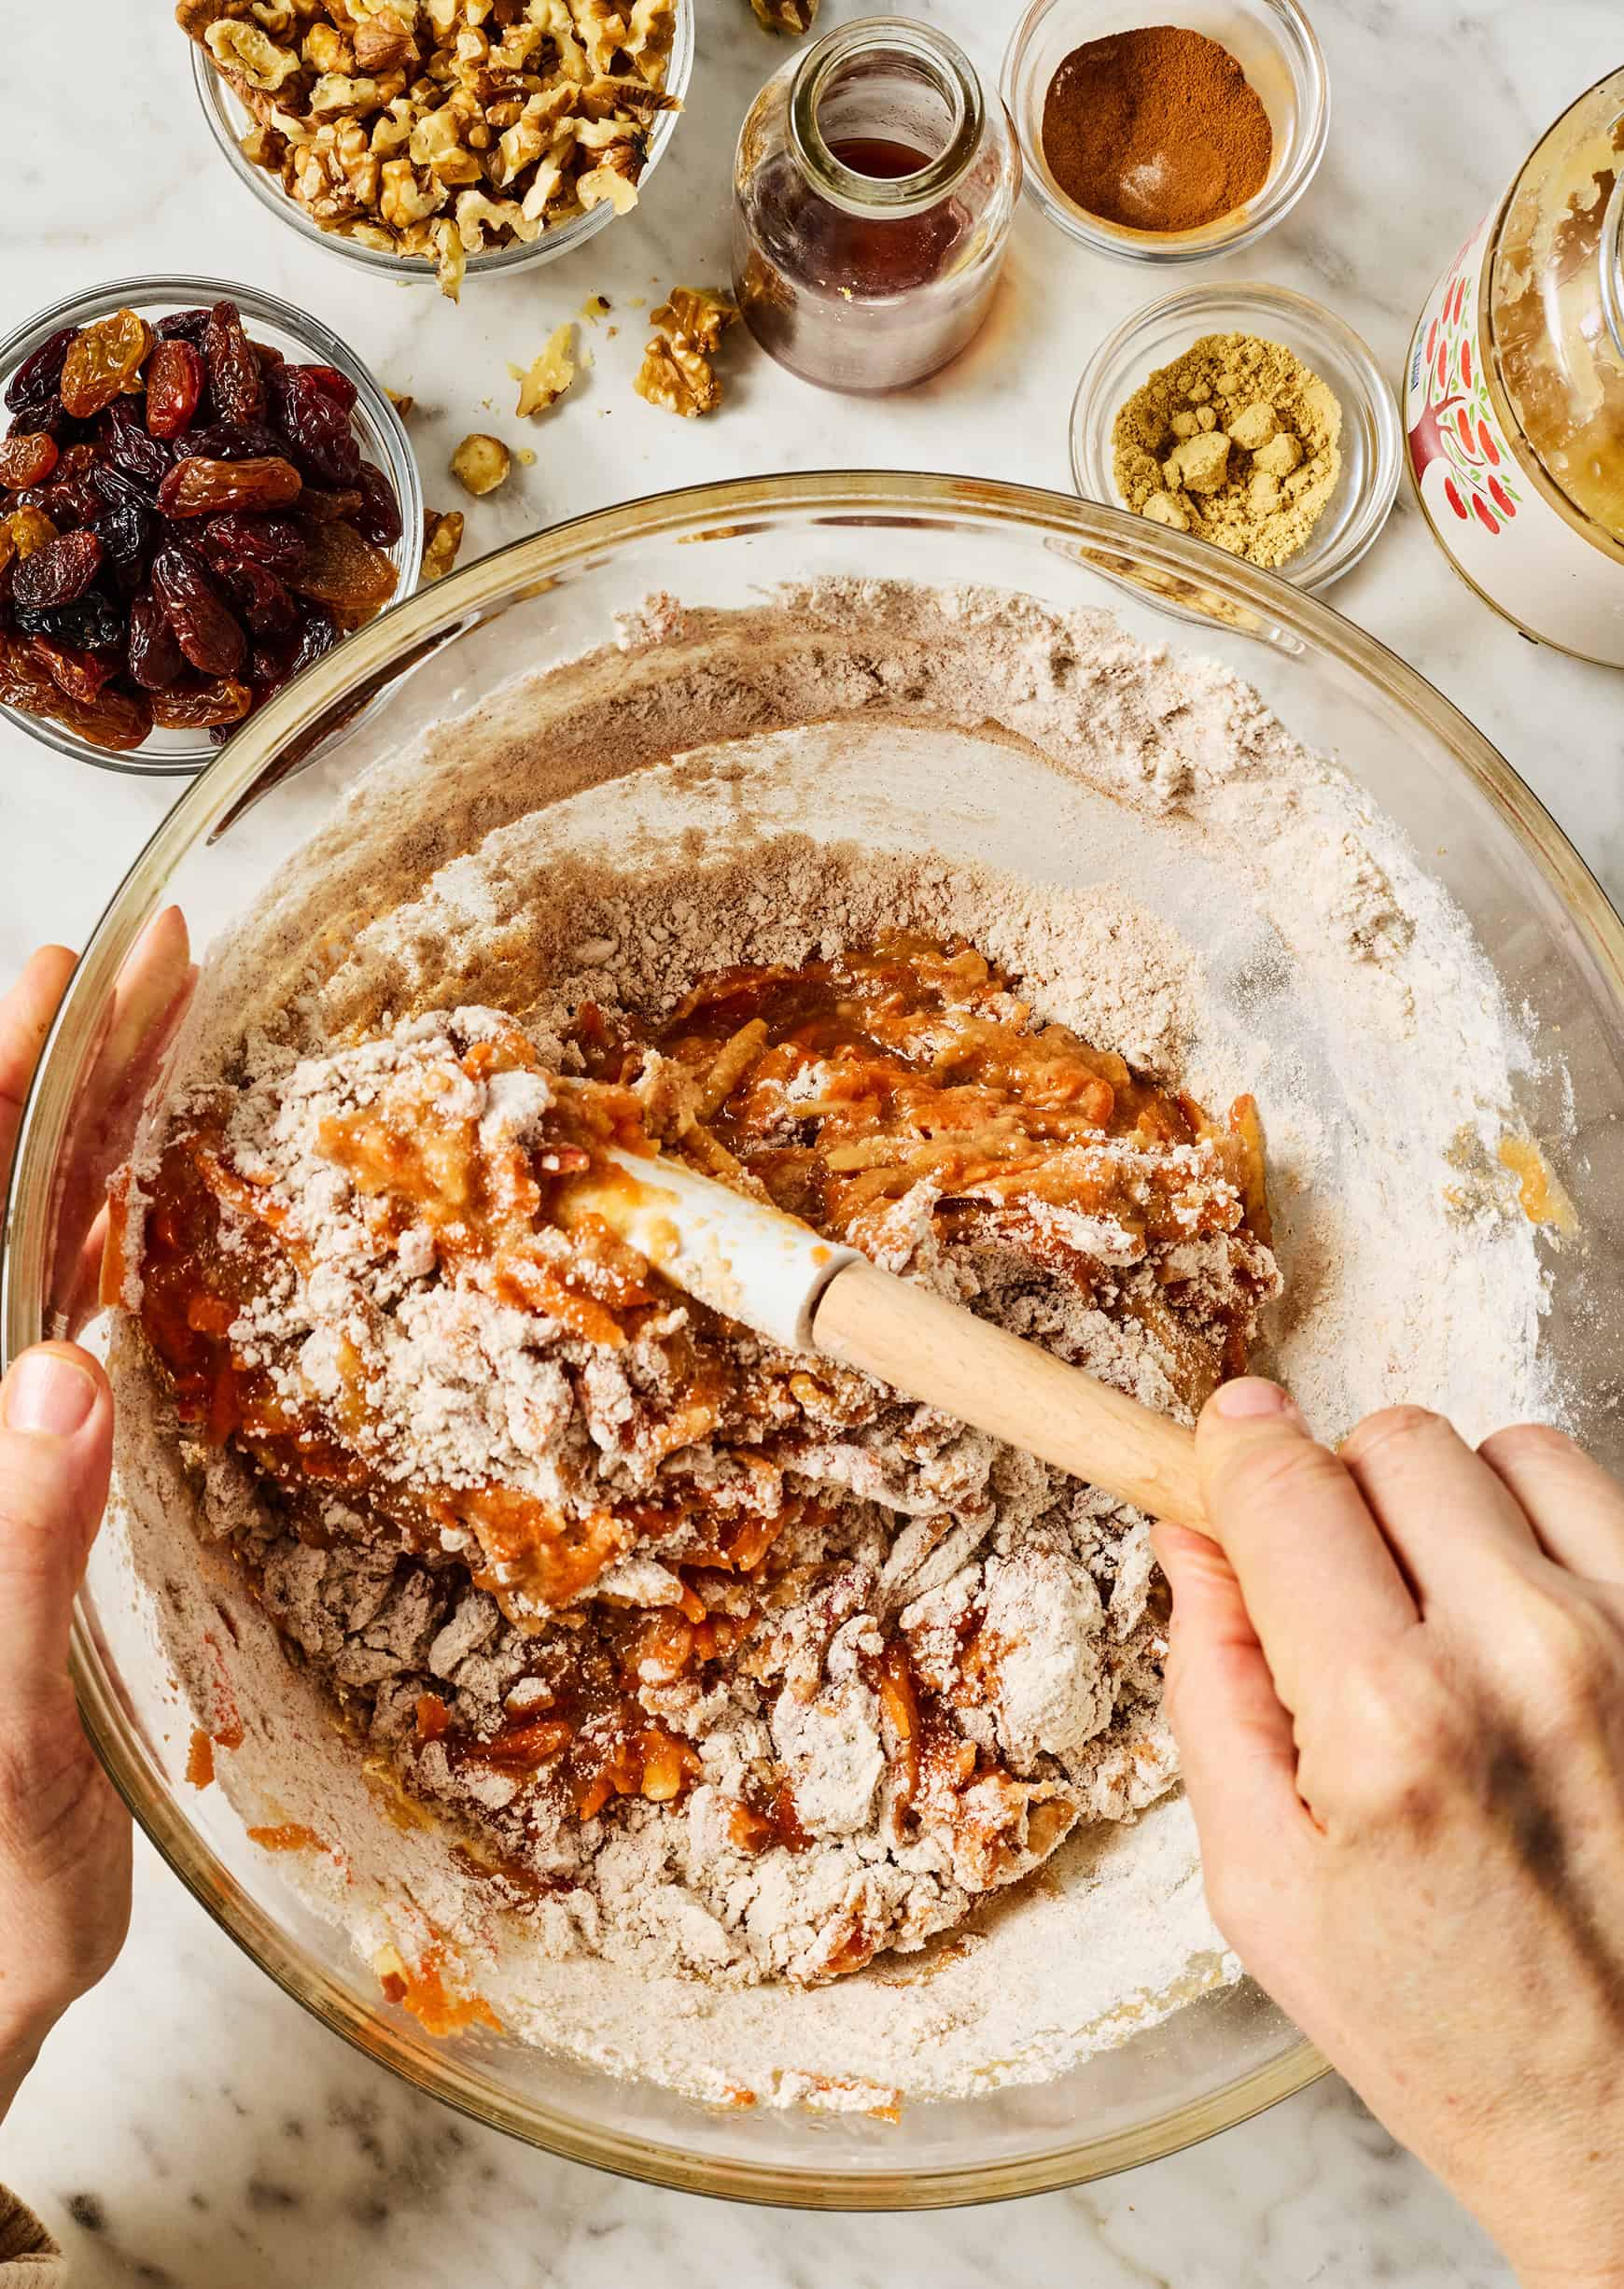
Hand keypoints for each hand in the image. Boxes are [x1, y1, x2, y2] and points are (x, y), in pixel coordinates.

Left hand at [0, 949, 131, 2121]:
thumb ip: (7, 1563)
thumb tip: (55, 1380)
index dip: (2, 1084)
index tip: (71, 969)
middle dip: (67, 1071)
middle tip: (155, 959)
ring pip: (33, 1255)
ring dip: (96, 1138)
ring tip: (166, 1036)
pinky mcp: (37, 1499)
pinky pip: (73, 1336)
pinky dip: (117, 1247)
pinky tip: (149, 1208)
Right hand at [1155, 1382, 1623, 2287]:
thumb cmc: (1449, 2025)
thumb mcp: (1262, 1884)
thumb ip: (1212, 1684)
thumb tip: (1192, 1539)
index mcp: (1389, 1719)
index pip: (1280, 1480)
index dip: (1233, 1458)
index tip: (1223, 1460)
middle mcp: (1526, 1654)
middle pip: (1390, 1441)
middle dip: (1341, 1499)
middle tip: (1342, 1600)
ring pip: (1502, 1450)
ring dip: (1453, 1511)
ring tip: (1447, 1624)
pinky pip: (1601, 1495)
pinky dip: (1549, 1537)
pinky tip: (1529, 1634)